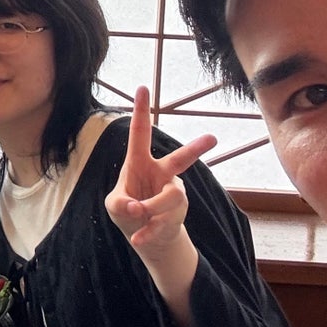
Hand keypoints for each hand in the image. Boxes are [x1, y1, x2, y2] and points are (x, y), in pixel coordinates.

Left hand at [104, 86, 217, 261]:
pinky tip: (138, 239)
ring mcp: (173, 192)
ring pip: (169, 198)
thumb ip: (120, 204)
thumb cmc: (128, 211)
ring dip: (150, 210)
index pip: (139, 133)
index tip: (142, 87)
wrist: (147, 237)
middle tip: (212, 139)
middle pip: (179, 160)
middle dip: (195, 150)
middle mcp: (161, 173)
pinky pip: (164, 220)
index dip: (141, 111)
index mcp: (139, 163)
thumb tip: (136, 207)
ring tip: (138, 219)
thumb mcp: (114, 206)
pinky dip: (147, 232)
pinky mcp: (178, 211)